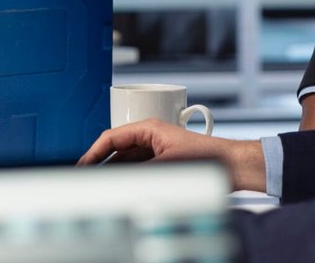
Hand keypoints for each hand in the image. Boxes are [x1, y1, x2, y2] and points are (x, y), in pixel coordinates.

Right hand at [77, 119, 265, 192]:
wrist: (231, 165)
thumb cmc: (208, 155)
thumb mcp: (167, 165)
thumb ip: (139, 171)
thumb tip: (116, 178)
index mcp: (149, 128)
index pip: (112, 137)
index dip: (94, 152)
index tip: (82, 164)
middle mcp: (150, 136)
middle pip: (116, 148)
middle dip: (100, 162)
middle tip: (86, 177)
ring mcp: (155, 148)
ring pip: (125, 160)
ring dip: (114, 171)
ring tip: (100, 183)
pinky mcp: (161, 160)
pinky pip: (136, 167)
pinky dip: (127, 176)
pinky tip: (120, 186)